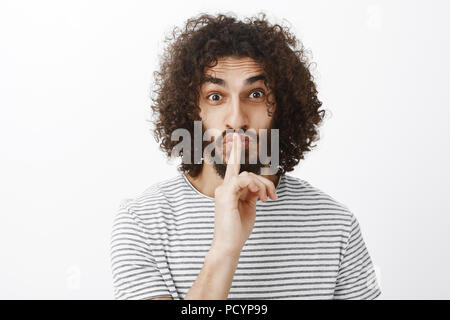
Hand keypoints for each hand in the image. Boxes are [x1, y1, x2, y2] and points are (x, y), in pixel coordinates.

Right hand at [210, 133, 276, 256]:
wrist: (229, 245)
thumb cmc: (238, 229)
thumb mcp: (249, 207)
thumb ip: (252, 193)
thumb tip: (259, 186)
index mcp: (229, 190)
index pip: (234, 167)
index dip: (235, 152)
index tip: (238, 137)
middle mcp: (224, 187)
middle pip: (248, 173)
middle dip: (265, 183)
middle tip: (272, 197)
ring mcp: (223, 190)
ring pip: (249, 176)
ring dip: (262, 187)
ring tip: (265, 200)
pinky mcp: (226, 195)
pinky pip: (243, 180)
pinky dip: (254, 186)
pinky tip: (258, 197)